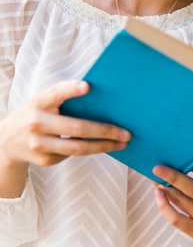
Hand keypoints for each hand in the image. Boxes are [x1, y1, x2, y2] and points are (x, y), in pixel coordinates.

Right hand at [0, 80, 130, 169]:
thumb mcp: (43, 100)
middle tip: (126, 132)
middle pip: (76, 128)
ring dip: (103, 146)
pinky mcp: (44, 160)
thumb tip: (99, 96)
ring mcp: (39, 144)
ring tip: (122, 143)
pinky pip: (72, 154)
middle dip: (104, 130)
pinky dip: (88, 149)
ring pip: (77, 147)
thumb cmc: (36, 113)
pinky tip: (102, 145)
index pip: (56, 92)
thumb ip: (63, 97)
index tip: (88, 86)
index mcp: (39, 101)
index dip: (71, 89)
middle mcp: (37, 123)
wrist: (6, 141)